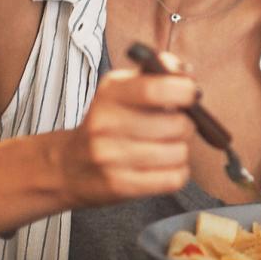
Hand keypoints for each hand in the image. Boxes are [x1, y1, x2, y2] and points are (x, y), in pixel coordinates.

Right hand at [55, 68, 197, 207]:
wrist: (69, 166)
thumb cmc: (108, 122)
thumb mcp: (123, 89)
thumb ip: (157, 73)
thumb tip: (187, 73)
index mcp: (109, 94)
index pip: (154, 90)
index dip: (184, 91)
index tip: (192, 94)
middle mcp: (105, 125)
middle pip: (175, 124)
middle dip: (186, 125)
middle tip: (175, 126)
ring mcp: (110, 158)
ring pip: (178, 153)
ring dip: (180, 150)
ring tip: (166, 147)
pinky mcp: (119, 186)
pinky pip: (172, 179)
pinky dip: (177, 173)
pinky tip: (163, 167)